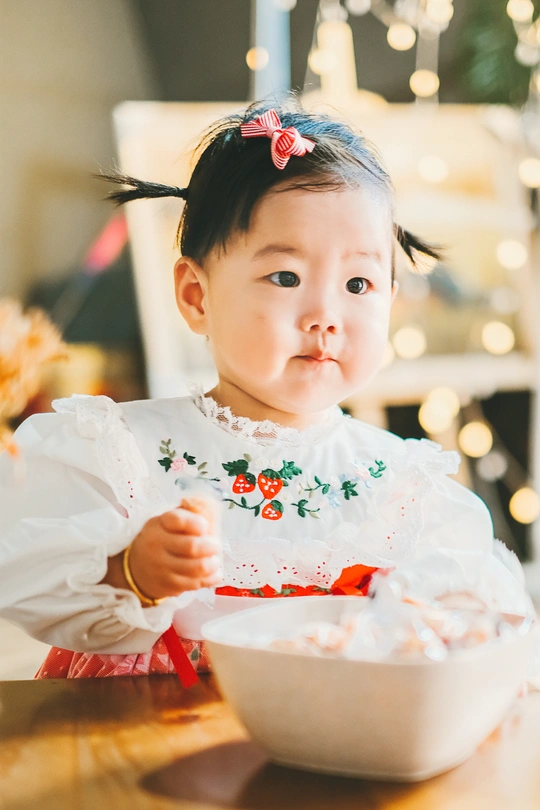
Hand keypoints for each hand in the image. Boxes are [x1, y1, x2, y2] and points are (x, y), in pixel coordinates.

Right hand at [101, 508, 221, 601]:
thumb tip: (208, 503)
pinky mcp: (169, 586)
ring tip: (215, 560)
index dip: (195, 522)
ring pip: (196, 568)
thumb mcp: (165, 522)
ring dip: (212, 564)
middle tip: (217, 545)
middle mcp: (158, 546)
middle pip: (191, 546)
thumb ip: (186, 513)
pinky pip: (195, 584)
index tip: (204, 526)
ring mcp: (163, 568)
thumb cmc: (160, 539)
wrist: (136, 569)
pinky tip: (214, 573)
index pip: (177, 520)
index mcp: (159, 525)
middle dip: (211, 546)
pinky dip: (210, 579)